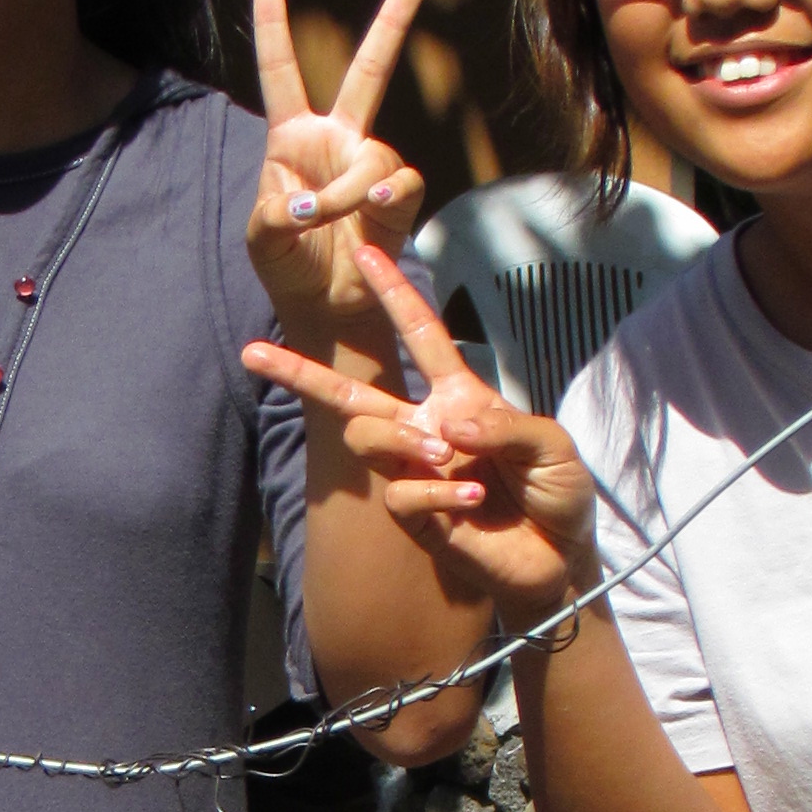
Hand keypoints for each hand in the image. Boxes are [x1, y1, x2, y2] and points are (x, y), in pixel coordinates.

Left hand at [244, 0, 427, 342]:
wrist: (324, 307)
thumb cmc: (288, 266)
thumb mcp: (262, 238)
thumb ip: (276, 214)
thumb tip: (312, 203)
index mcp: (290, 139)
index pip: (281, 72)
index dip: (273, 27)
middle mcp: (336, 141)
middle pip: (369, 72)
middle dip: (392, 26)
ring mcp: (369, 166)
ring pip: (374, 152)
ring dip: (348, 188)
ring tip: (328, 217)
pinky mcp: (397, 197)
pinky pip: (400, 180)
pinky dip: (384, 192)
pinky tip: (373, 206)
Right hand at [244, 238, 601, 628]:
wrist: (559, 558)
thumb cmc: (558, 494)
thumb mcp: (552, 446)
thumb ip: (507, 426)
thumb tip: (448, 424)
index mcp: (458, 396)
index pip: (419, 335)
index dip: (394, 293)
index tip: (363, 252)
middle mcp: (427, 428)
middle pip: (353, 394)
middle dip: (300, 372)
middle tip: (253, 352)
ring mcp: (416, 472)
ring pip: (365, 436)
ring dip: (401, 441)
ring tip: (445, 457)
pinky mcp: (415, 517)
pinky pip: (399, 493)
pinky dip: (437, 494)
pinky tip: (472, 501)